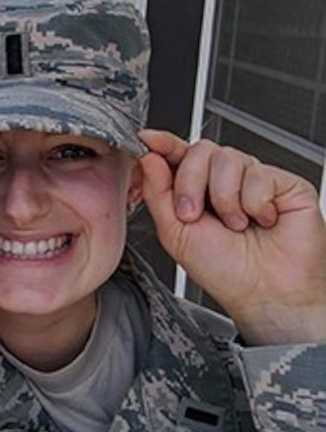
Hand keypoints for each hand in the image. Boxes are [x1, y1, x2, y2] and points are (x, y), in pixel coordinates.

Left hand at [138, 129, 325, 346]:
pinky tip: (262, 221)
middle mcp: (223, 182)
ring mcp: (254, 179)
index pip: (178, 156)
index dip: (163, 144)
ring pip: (227, 158)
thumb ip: (158, 194)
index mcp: (195, 191)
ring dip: (224, 199)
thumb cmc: (225, 271)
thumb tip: (149, 158)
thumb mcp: (175, 234)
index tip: (147, 139)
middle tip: (194, 216)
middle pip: (199, 151)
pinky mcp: (284, 182)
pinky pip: (259, 174)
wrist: (264, 292)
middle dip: (190, 184)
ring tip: (235, 225)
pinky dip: (255, 203)